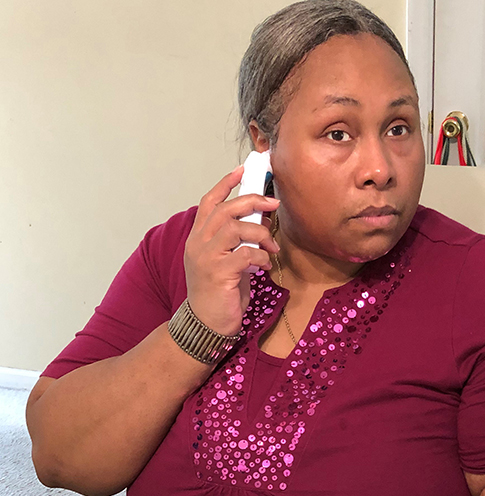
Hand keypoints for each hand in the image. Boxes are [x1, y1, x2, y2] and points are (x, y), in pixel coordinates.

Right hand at [184, 165, 280, 335]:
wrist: (206, 324)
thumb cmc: (220, 292)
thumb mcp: (226, 260)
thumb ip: (237, 241)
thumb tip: (260, 221)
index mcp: (198, 237)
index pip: (208, 202)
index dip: (226, 184)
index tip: (244, 170)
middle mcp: (198, 243)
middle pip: (225, 209)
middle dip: (252, 201)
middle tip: (273, 203)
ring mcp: (205, 257)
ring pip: (234, 228)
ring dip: (259, 233)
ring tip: (271, 246)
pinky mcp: (218, 273)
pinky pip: (245, 254)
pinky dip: (261, 257)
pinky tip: (265, 266)